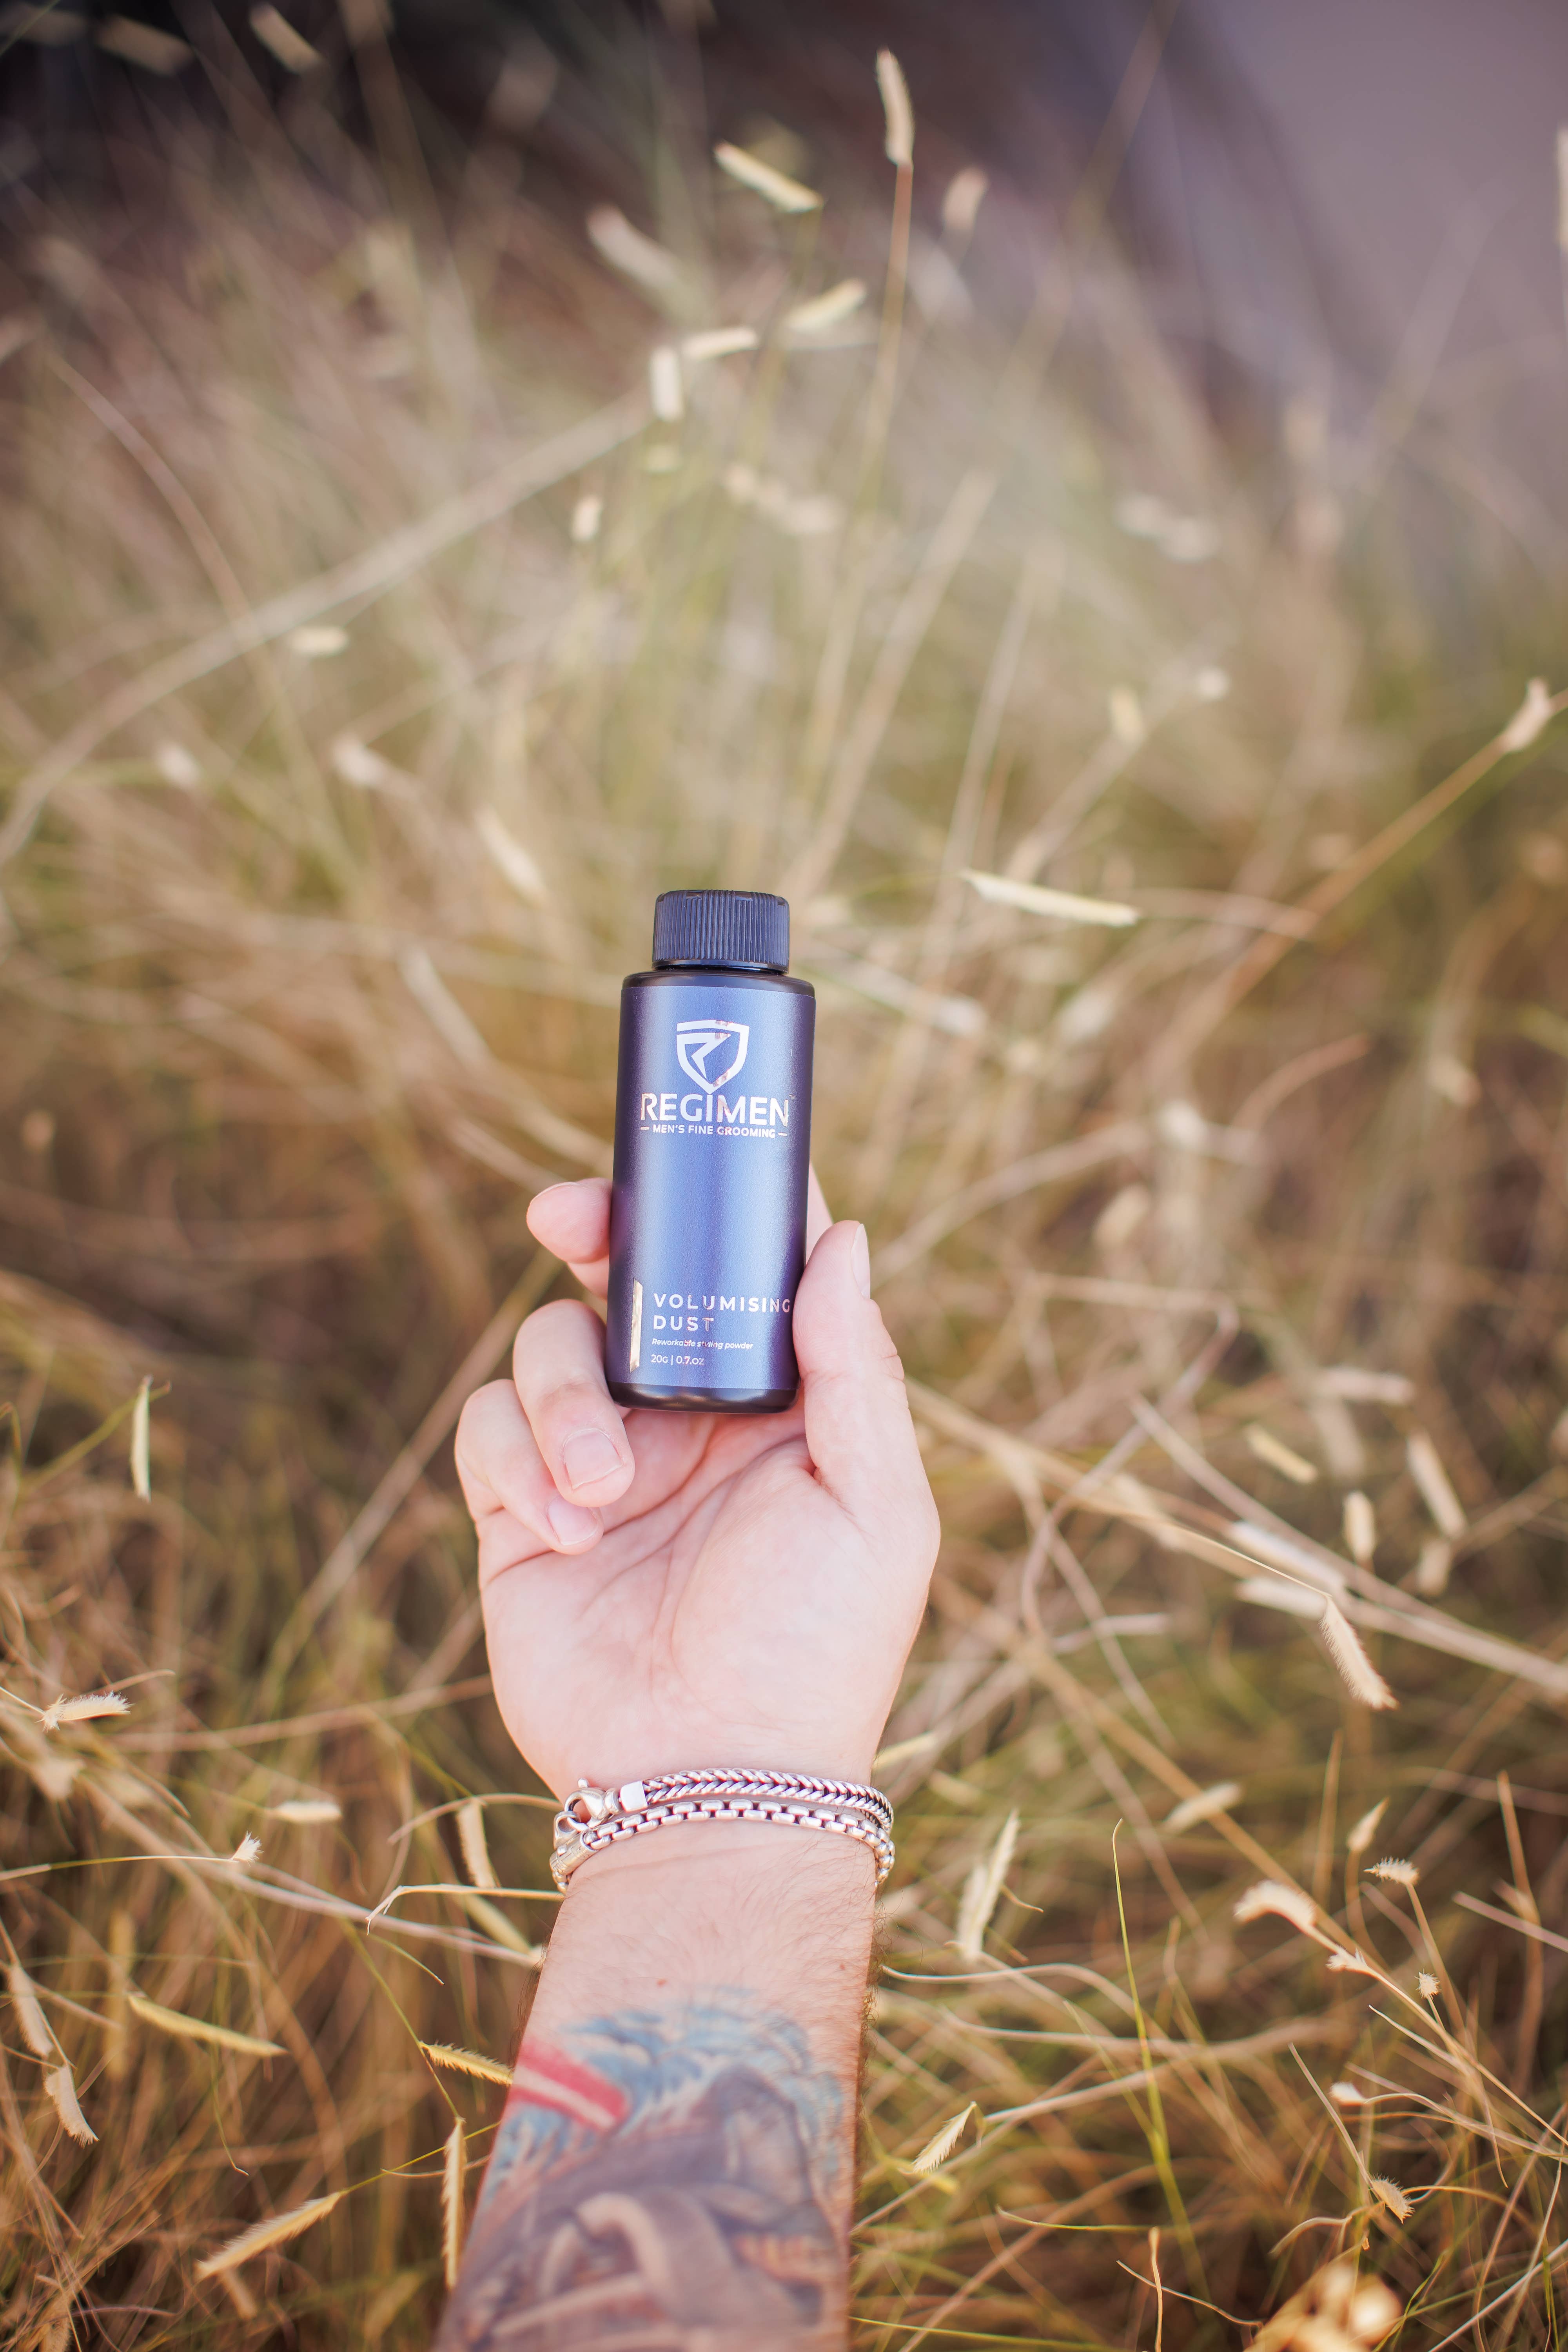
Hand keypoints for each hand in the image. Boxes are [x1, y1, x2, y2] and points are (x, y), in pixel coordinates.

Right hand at [454, 1176, 939, 1798]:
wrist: (710, 1778)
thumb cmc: (813, 1648)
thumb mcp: (872, 1504)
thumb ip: (854, 1368)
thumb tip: (845, 1239)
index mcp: (779, 1404)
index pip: (750, 1271)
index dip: (717, 1202)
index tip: (685, 1151)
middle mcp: (688, 1418)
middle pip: (629, 1277)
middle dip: (595, 1230)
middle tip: (566, 1214)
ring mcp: (602, 1460)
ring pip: (550, 1346)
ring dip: (562, 1398)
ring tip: (599, 1490)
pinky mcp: (521, 1510)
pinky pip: (489, 1430)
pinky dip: (515, 1461)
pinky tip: (563, 1530)